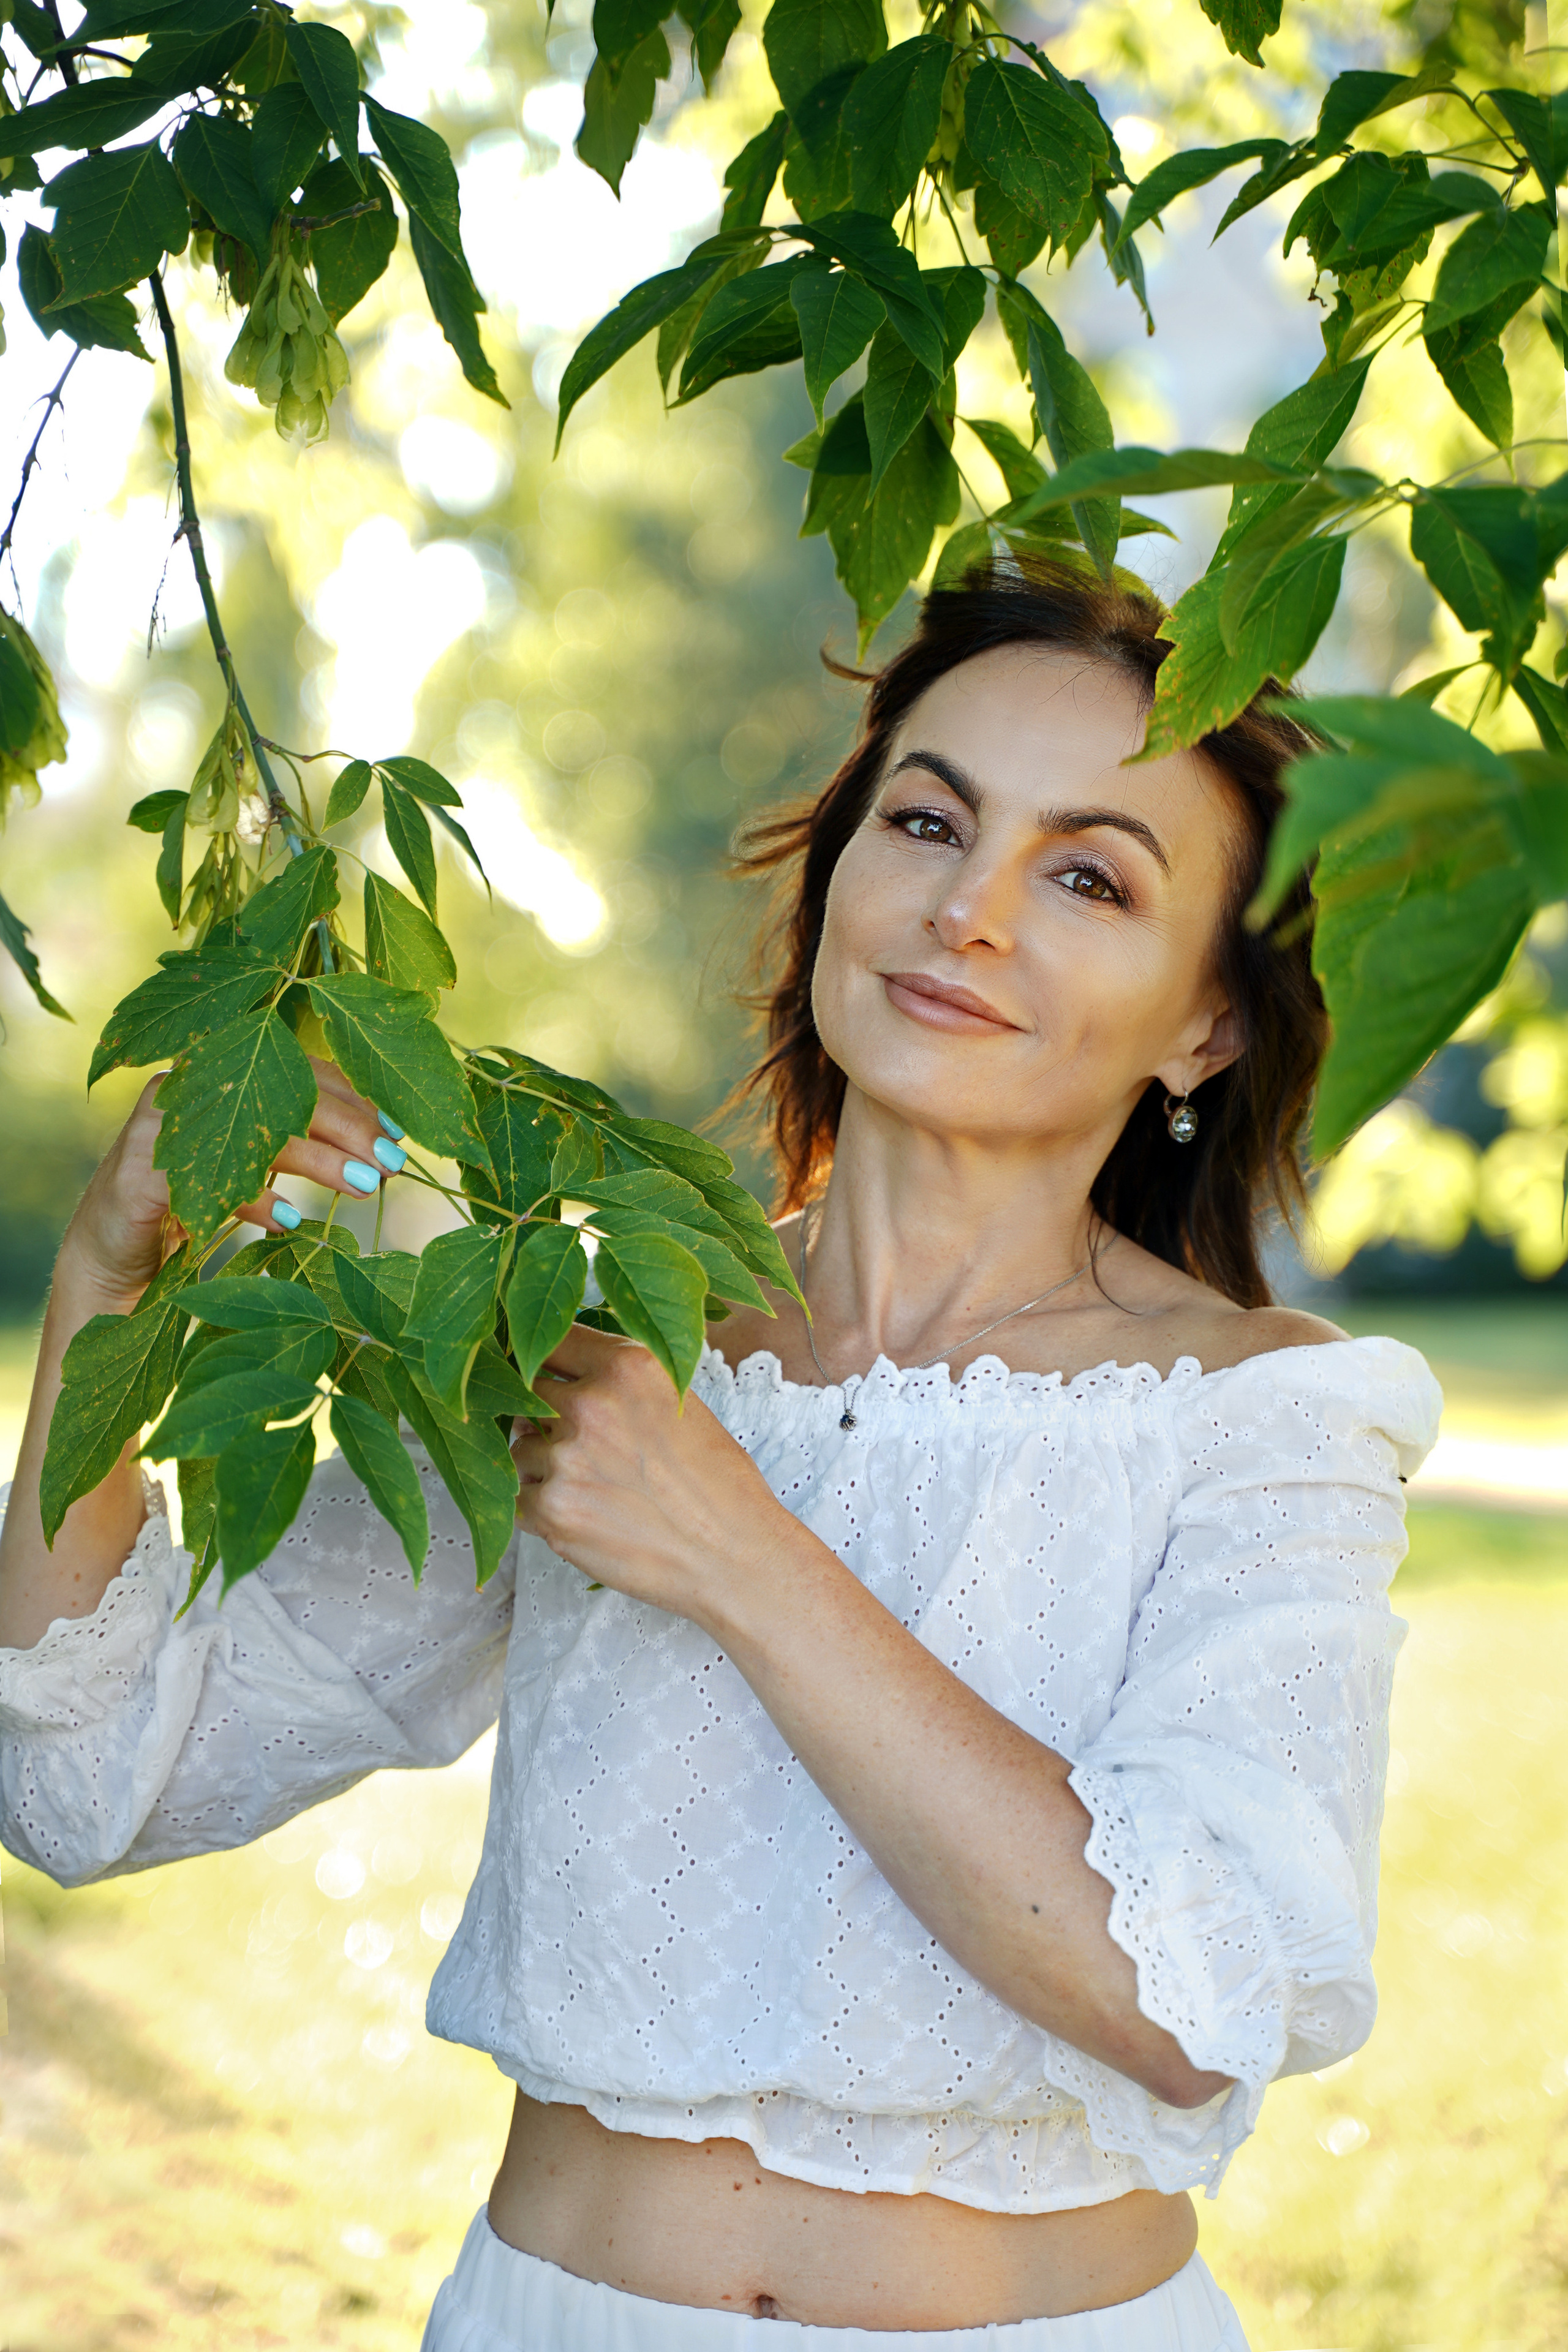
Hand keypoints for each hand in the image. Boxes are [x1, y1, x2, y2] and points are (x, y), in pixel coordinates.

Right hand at [59, 1056, 402, 1306]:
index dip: (355, 1098)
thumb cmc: (199, 1198)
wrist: (114, 1248)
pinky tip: (291, 1220)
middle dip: (348, 1127)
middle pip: (283, 1092)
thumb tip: (381, 1150)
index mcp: (221, 1071)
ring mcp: (159, 1126)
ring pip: (254, 1130)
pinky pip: (205, 1179)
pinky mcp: (137, 1172)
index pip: (300, 1069)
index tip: (399, 1132)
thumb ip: (304, 1142)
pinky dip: (254, 1199)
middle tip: (391, 1162)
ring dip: (318, 1160)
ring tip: (363, 1185)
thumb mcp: (256, 1162)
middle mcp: (190, 1085)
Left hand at [511, 1324, 800, 1629]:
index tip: (550, 1375)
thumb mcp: (679, 1402)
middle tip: (589, 1449)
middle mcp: (591, 1403)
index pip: (555, 1339)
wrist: (732, 1556)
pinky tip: (589, 1517)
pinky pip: (520, 1497)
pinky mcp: (552, 1509)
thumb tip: (560, 1378)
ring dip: (546, 1466)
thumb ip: (620, 1381)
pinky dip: (544, 1509)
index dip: (550, 1360)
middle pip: (530, 1394)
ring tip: (599, 1490)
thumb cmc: (716, 1483)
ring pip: (522, 1448)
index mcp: (627, 1366)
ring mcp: (565, 1457)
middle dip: (550, 1418)